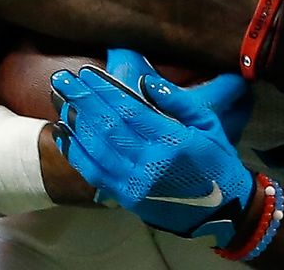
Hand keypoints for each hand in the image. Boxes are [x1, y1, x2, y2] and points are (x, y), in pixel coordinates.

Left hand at [51, 64, 260, 247]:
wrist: (223, 211)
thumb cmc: (217, 161)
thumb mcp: (208, 125)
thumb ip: (178, 101)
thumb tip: (146, 81)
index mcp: (173, 143)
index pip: (129, 111)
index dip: (104, 90)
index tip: (86, 72)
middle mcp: (150, 165)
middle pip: (106, 127)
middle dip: (82, 100)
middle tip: (62, 79)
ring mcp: (135, 185)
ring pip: (95, 149)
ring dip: (74, 122)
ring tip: (59, 99)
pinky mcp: (127, 198)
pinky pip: (94, 172)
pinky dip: (75, 151)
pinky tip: (63, 132)